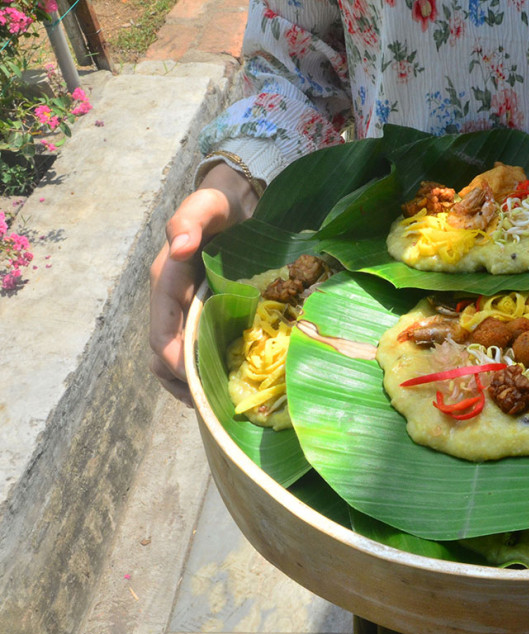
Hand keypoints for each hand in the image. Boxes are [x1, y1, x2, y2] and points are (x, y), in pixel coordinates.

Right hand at [149, 162, 259, 403]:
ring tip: (212, 403)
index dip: (173, 357)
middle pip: (162, 351)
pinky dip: (201, 370)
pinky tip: (221, 383)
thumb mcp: (206, 205)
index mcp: (167, 281)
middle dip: (179, 380)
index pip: (161, 329)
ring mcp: (185, 308)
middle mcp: (170, 299)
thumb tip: (180, 246)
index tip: (192, 378)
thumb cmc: (219, 205)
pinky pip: (193, 348)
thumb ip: (190, 220)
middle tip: (208, 404)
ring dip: (187, 381)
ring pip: (173, 356)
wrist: (234, 202)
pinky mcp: (202, 312)